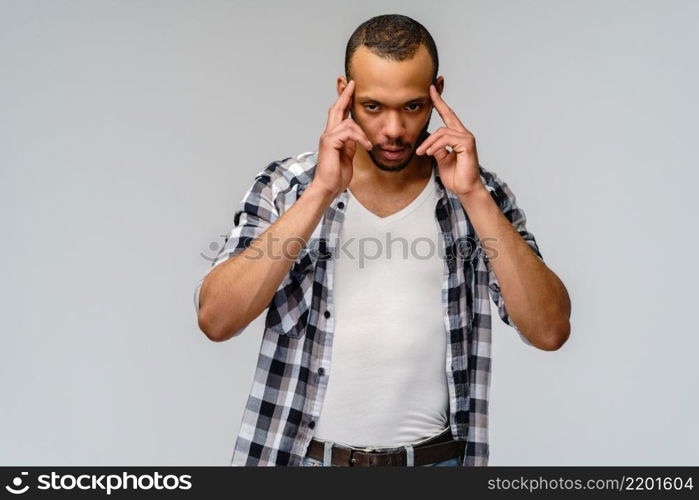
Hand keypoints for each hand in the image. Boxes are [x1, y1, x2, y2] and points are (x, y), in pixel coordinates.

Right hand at [310, 80, 372, 198]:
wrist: (328, 187)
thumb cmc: (336, 175)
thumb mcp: (348, 156)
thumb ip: (350, 144)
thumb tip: (356, 136)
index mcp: (333, 137)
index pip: (338, 114)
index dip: (343, 101)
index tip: (350, 89)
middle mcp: (328, 134)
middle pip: (336, 109)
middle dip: (345, 96)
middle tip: (352, 84)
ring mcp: (328, 137)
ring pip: (348, 123)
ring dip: (362, 133)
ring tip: (368, 145)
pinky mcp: (330, 142)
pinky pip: (348, 132)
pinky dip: (360, 138)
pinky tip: (366, 146)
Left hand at [416, 84, 483, 195]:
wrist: (465, 189)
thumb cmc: (455, 176)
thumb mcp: (441, 159)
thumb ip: (437, 148)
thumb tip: (430, 142)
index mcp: (457, 136)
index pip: (448, 116)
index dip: (440, 102)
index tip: (432, 90)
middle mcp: (463, 134)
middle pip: (448, 115)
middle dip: (439, 102)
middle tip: (429, 91)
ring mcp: (467, 138)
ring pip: (442, 132)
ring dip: (429, 142)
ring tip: (421, 152)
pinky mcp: (467, 144)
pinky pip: (447, 140)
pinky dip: (436, 146)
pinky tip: (430, 153)